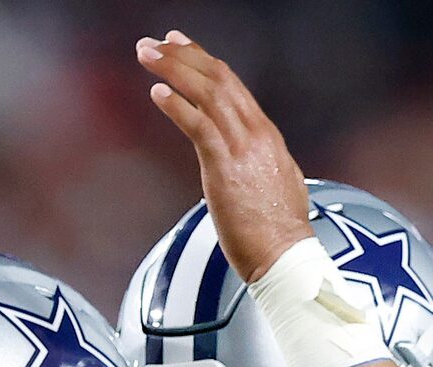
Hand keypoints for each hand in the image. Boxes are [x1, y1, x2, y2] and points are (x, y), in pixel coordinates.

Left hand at [137, 32, 313, 285]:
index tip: (180, 45)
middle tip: (154, 43)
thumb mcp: (278, 185)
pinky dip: (177, 106)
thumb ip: (262, 164)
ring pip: (207, 93)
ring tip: (146, 55)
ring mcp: (242, 149)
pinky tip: (158, 93)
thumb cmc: (279, 234)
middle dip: (183, 55)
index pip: (232, 86)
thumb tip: (252, 161)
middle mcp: (256, 134)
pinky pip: (199, 126)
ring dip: (173, 70)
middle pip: (218, 79)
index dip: (203, 61)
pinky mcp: (226, 168)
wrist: (286, 258)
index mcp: (267, 136)